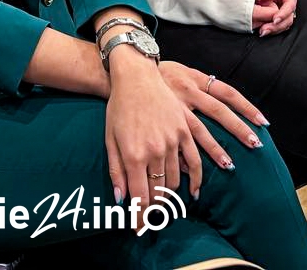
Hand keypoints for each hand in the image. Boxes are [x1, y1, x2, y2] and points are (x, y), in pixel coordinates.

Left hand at [105, 51, 206, 207]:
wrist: (137, 77)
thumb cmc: (119, 107)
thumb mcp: (110, 138)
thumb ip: (116, 170)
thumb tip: (121, 199)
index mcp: (134, 154)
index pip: (140, 197)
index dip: (140, 217)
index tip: (139, 228)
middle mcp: (156, 151)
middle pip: (158, 192)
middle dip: (154, 210)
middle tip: (151, 219)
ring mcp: (173, 141)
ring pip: (176, 180)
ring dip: (170, 196)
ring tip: (165, 205)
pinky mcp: (186, 131)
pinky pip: (195, 161)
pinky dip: (196, 180)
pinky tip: (193, 193)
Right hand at [159, 60, 267, 166]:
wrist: (127, 71)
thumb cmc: (158, 75)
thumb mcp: (181, 72)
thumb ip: (200, 86)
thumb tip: (222, 106)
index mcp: (195, 78)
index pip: (227, 92)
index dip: (246, 106)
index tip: (263, 120)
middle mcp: (188, 91)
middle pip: (219, 111)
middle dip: (239, 128)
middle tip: (257, 144)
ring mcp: (174, 108)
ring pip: (199, 130)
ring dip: (216, 149)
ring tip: (230, 165)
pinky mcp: (160, 122)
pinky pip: (176, 142)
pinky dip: (185, 157)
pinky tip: (193, 172)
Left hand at [255, 0, 297, 36]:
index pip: (289, 5)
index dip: (283, 14)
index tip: (274, 19)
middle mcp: (289, 2)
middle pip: (288, 18)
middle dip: (277, 26)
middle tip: (264, 30)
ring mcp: (285, 8)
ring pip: (284, 22)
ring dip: (274, 29)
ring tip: (262, 32)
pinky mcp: (280, 11)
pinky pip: (279, 22)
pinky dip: (272, 27)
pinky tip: (262, 29)